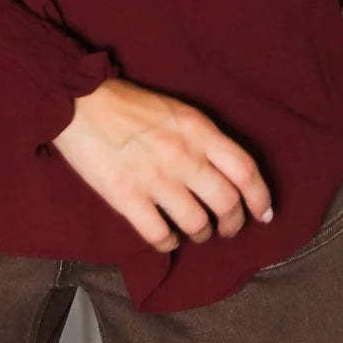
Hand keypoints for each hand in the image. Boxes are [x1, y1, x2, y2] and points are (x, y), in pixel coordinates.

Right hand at [50, 77, 274, 253]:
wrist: (77, 100)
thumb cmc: (127, 103)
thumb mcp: (176, 109)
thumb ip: (202, 137)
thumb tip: (226, 170)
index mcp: (197, 128)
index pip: (245, 170)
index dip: (261, 198)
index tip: (264, 213)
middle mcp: (182, 155)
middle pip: (227, 204)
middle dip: (233, 223)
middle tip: (228, 228)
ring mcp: (155, 178)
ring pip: (197, 224)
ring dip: (201, 234)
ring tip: (195, 232)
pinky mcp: (127, 197)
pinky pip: (160, 236)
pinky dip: (169, 242)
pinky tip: (168, 236)